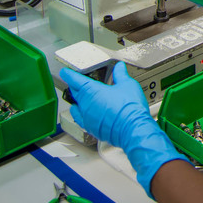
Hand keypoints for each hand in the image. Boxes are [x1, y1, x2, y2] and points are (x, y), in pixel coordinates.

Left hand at [61, 62, 188, 195]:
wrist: (137, 133)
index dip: (70, 74)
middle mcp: (87, 107)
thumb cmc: (132, 110)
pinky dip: (89, 115)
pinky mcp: (95, 130)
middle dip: (77, 90)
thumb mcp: (128, 87)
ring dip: (81, 104)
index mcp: (92, 93)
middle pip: (75, 96)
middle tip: (81, 85)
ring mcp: (89, 120)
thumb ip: (121, 77)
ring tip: (89, 100)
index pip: (75, 81)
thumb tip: (119, 68)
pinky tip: (99, 113)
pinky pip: (87, 120)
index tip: (66, 70)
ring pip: (78, 110)